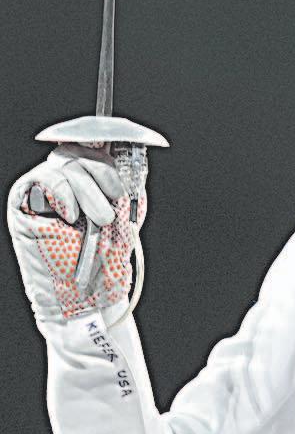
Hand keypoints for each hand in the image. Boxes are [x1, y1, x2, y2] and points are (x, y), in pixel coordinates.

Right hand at [7, 142, 144, 332]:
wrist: (88, 297)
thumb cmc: (105, 260)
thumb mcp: (126, 214)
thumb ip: (127, 183)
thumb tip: (133, 152)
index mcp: (87, 179)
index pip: (92, 144)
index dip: (106, 136)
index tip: (125, 136)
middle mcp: (62, 181)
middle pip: (79, 151)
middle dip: (103, 173)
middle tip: (114, 203)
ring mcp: (41, 191)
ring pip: (65, 163)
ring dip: (88, 190)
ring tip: (99, 219)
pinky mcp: (22, 203)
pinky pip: (42, 179)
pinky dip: (62, 192)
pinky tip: (71, 216)